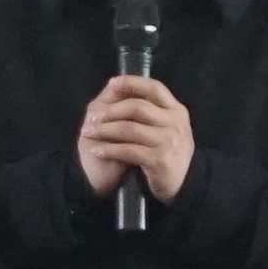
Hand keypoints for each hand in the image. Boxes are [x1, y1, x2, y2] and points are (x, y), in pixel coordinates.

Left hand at [80, 75, 198, 201]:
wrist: (179, 185)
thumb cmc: (166, 151)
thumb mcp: (166, 127)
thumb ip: (149, 109)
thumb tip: (116, 87)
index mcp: (177, 110)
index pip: (155, 88)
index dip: (132, 83)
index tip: (112, 83)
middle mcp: (175, 123)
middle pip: (137, 107)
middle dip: (111, 111)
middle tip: (92, 117)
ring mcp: (168, 142)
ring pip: (129, 128)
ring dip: (104, 130)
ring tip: (88, 132)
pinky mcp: (159, 160)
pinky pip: (127, 150)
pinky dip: (109, 150)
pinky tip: (97, 151)